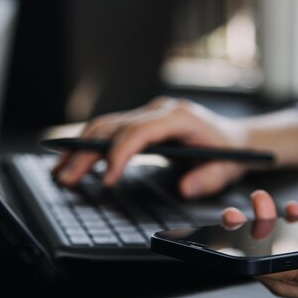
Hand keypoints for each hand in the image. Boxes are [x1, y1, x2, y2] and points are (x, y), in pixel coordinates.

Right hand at [53, 97, 247, 198]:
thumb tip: (186, 187)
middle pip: (114, 126)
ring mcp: (149, 114)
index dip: (120, 152)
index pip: (139, 130)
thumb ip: (210, 178)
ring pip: (107, 125)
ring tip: (60, 171)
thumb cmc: (230, 152)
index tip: (107, 178)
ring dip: (82, 147)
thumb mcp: (228, 167)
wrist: (237, 137)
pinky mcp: (143, 122)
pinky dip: (91, 145)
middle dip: (88, 152)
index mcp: (178, 116)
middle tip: (66, 177)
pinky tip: (76, 161)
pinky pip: (112, 130)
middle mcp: (159, 110)